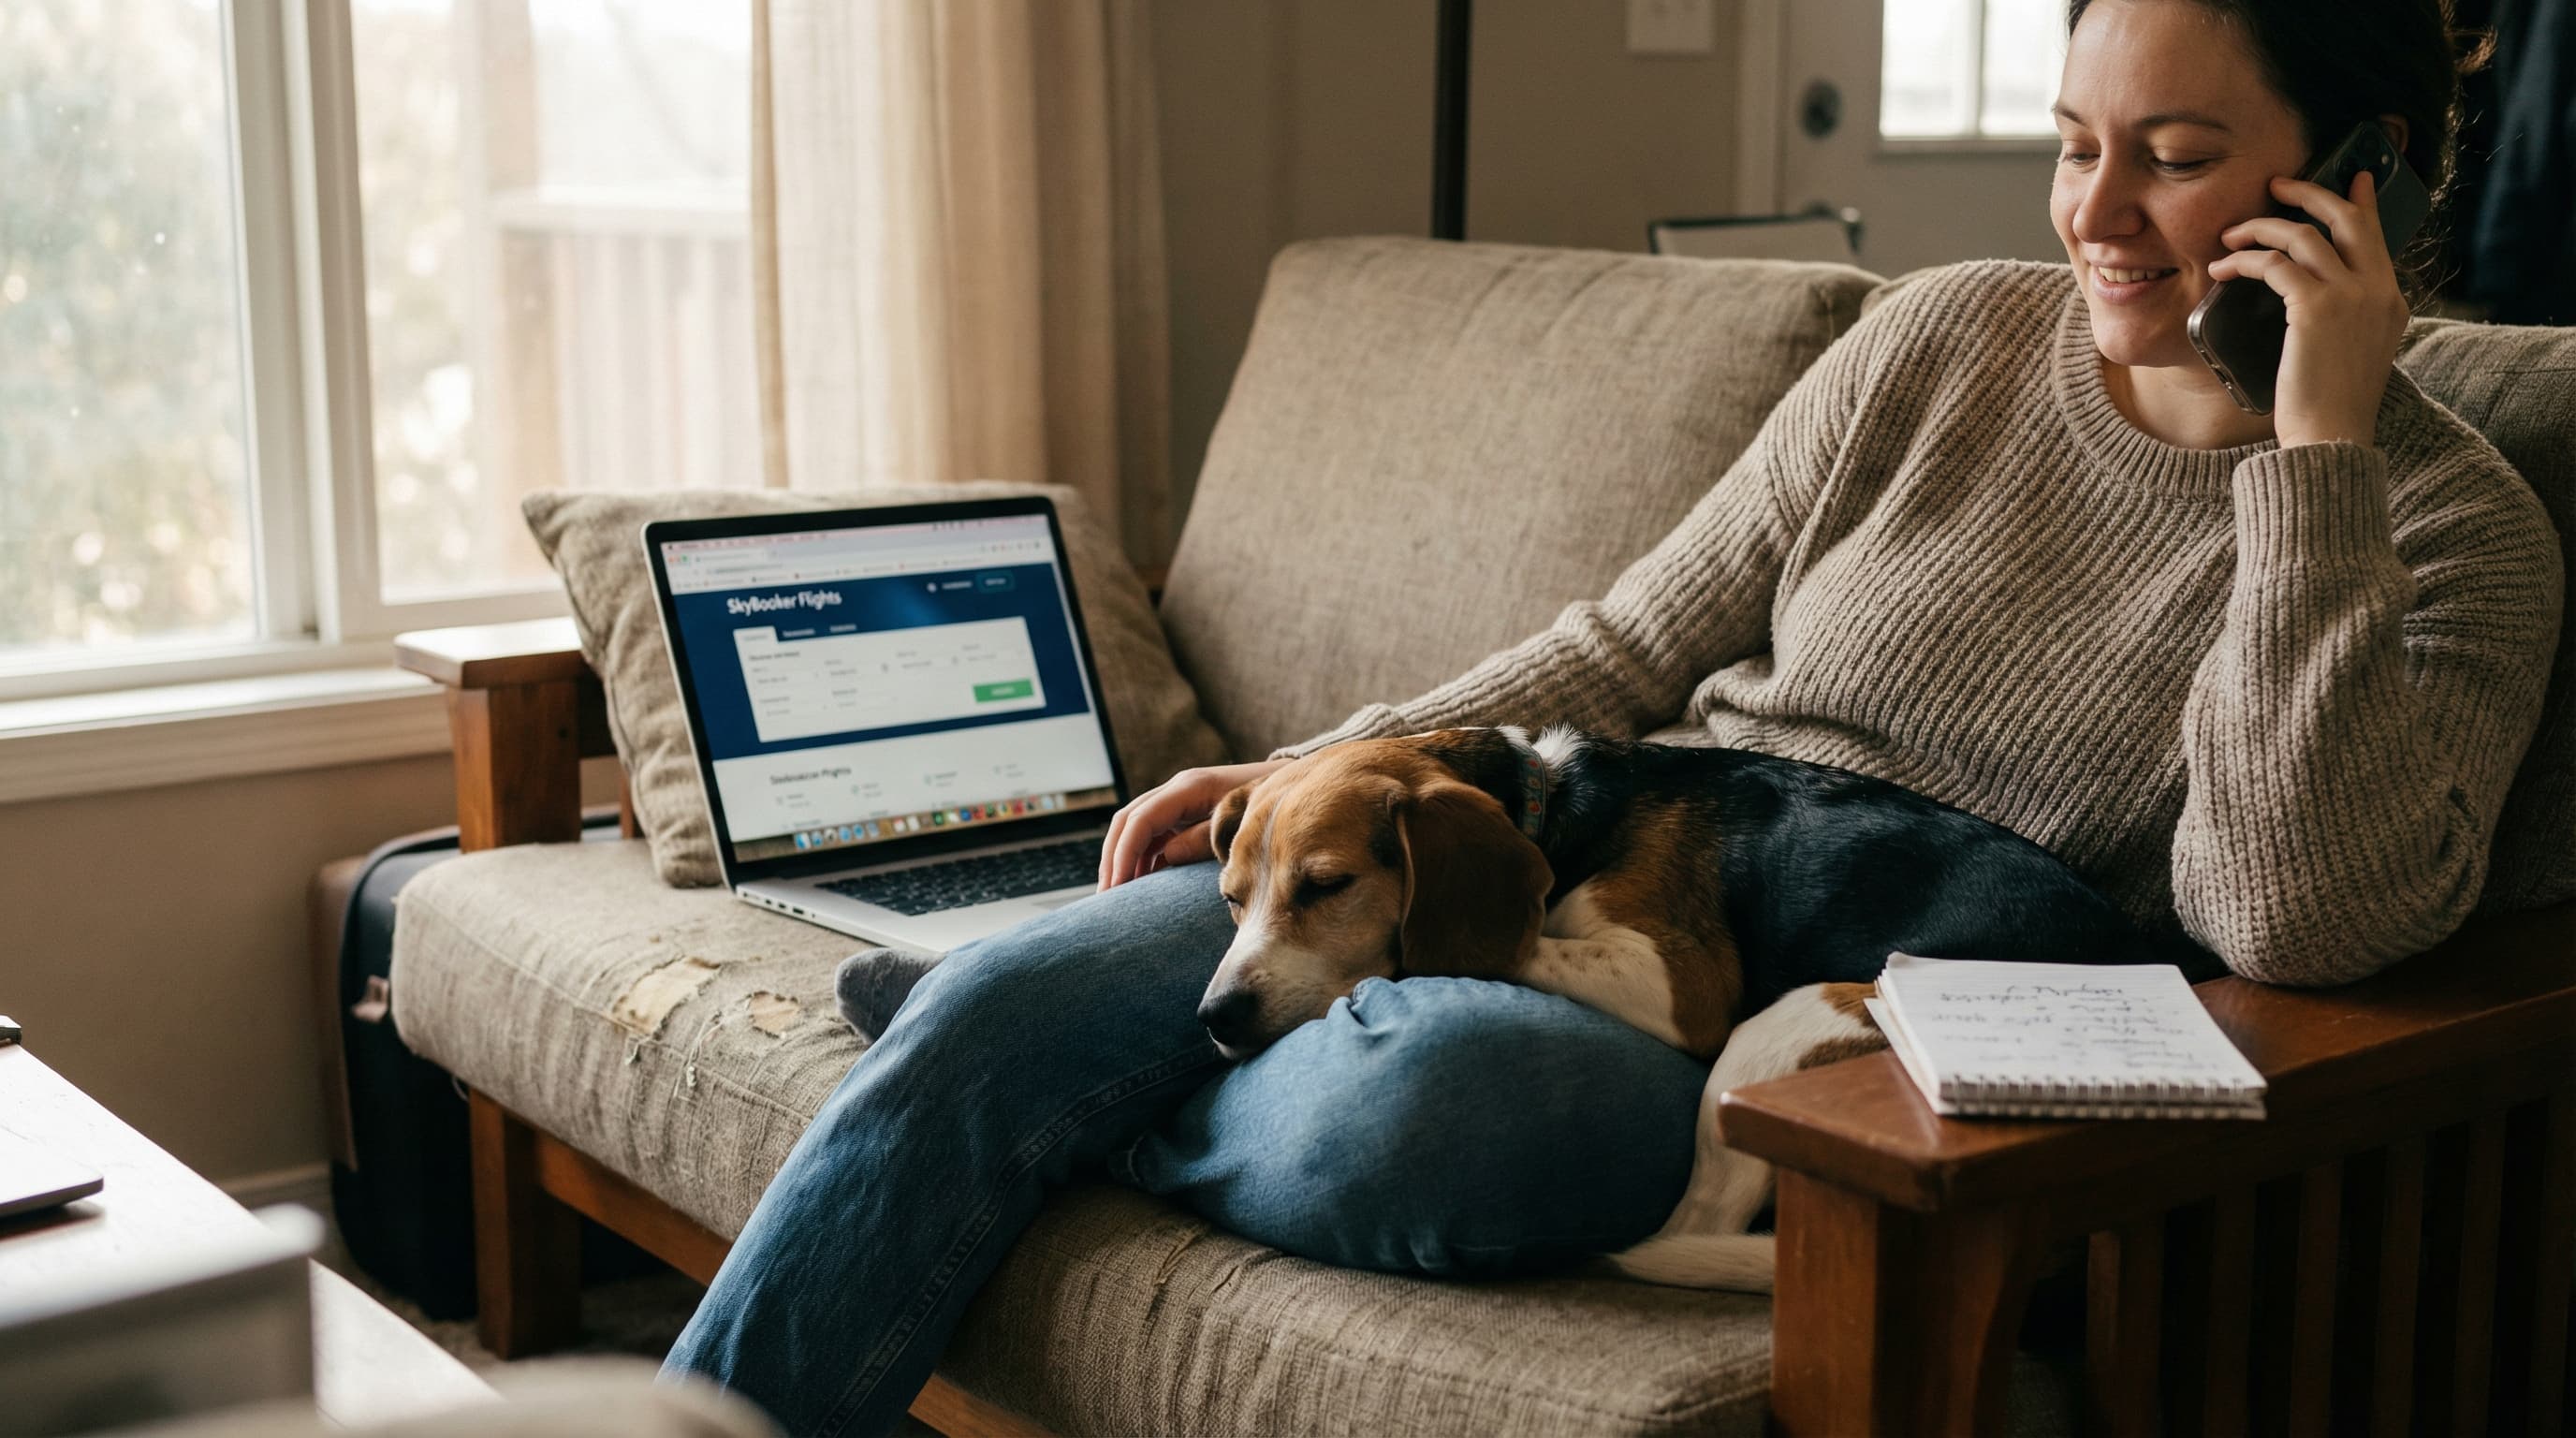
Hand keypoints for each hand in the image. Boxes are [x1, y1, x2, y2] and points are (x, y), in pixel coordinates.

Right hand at [1097, 758, 1291, 889]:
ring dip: (1122, 859)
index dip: (1124, 853)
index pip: (1141, 819)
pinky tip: (1138, 885)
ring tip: (1116, 897)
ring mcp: (1178, 800)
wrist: (1293, 787)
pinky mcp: (1184, 813)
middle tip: (1106, 898)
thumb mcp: (1239, 824)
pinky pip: (1152, 834)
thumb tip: (1164, 856)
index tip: (1116, 887)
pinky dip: (1140, 858)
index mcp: (1189, 787)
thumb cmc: (1270, 806)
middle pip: (1127, 820)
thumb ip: (1204, 838)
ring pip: (1134, 827)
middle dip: (1112, 858)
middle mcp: (1177, 789)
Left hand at [2205, 169, 2409, 449]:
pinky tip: (2223, 269)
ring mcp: (2350, 296)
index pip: (2375, 236)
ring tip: (2230, 237)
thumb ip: (2346, 318)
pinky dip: (2244, 261)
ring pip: (2303, 236)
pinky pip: (2274, 265)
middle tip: (2277, 185)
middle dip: (2309, 193)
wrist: (2331, 437)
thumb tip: (2310, 297)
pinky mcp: (2315, 308)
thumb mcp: (2351, 352)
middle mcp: (2377, 291)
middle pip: (2345, 219)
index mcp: (2390, 300)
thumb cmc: (2330, 405)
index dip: (2362, 203)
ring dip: (2260, 228)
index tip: (2355, 177)